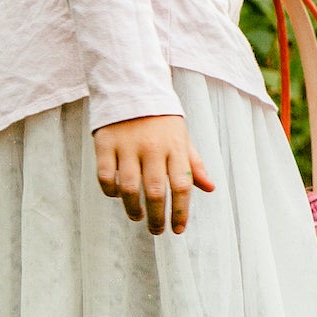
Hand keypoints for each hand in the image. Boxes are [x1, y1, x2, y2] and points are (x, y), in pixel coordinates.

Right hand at [94, 114, 213, 234]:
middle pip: (155, 191)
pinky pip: (105, 175)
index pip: (182, 185)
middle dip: (157, 217)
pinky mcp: (105, 143)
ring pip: (128, 187)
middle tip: (157, 230)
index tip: (177, 229)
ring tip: (137, 216)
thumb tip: (211, 188)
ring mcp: (127, 145)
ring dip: (133, 208)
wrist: (133, 86)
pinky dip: (110, 191)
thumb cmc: (162, 120)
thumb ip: (194, 164)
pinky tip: (116, 196)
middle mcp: (152, 147)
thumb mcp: (183, 138)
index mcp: (175, 147)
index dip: (181, 211)